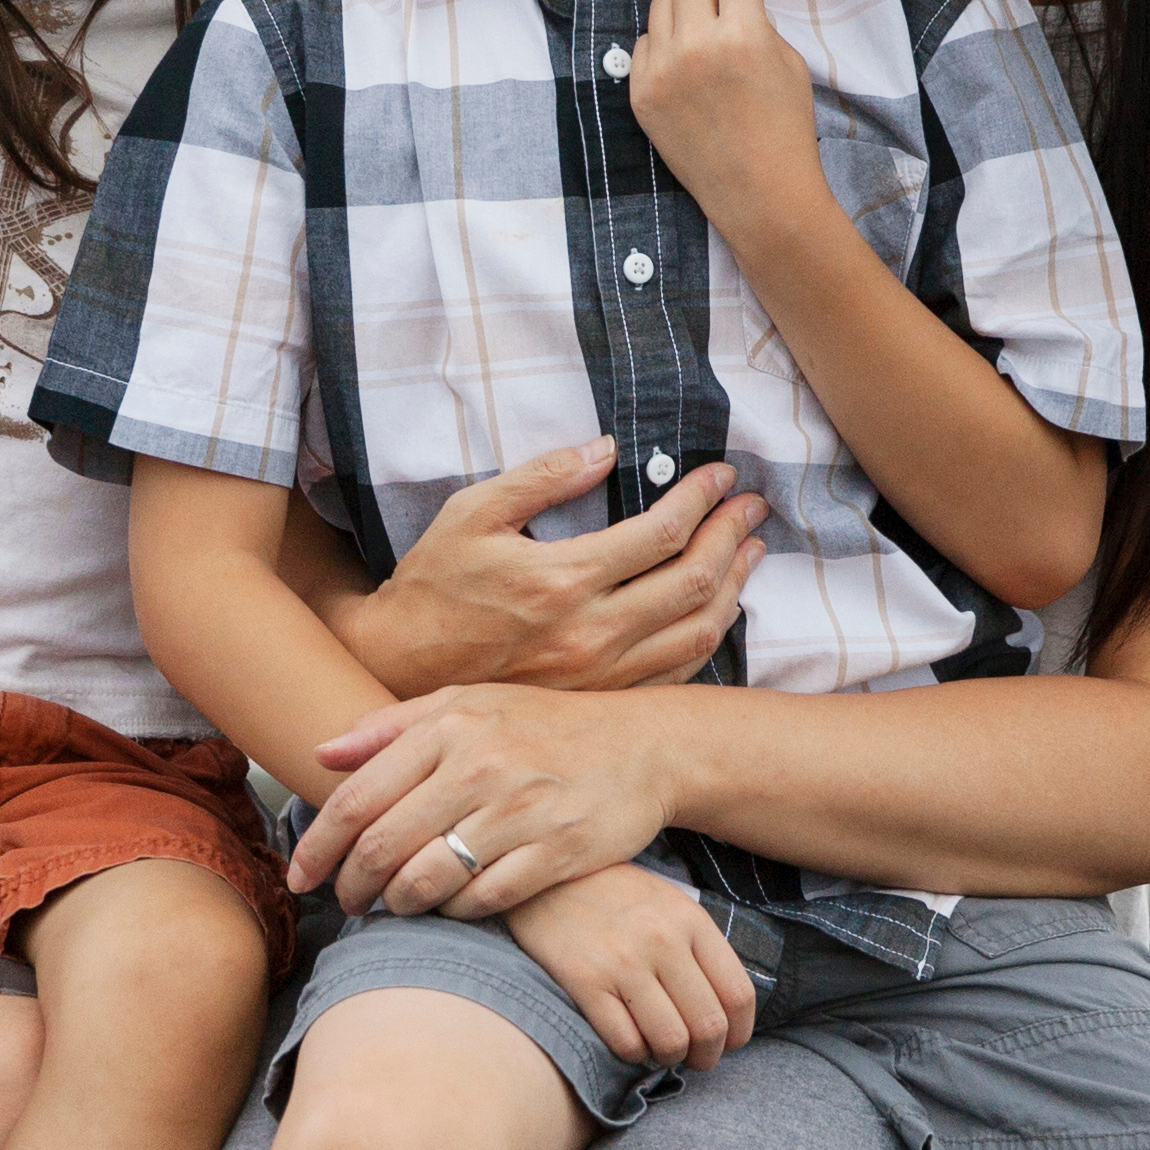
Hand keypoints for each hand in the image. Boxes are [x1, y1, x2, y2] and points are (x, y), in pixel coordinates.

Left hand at [290, 685, 682, 919]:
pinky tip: (449, 907)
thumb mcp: (469, 705)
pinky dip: (455, 912)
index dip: (319, 844)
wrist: (643, 747)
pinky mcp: (557, 852)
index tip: (300, 876)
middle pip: (385, 845)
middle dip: (353, 885)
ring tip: (394, 906)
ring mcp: (521, 811)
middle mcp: (482, 766)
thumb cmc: (544, 727)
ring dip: (400, 904)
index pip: (360, 797)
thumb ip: (392, 727)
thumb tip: (321, 754)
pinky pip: (483, 899)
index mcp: (451, 727)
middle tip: (346, 901)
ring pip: (429, 879)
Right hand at [325, 440, 762, 697]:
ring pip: (695, 633)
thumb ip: (543, 476)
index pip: (660, 533)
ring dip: (733, 586)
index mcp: (562, 579)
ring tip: (749, 550)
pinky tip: (716, 607)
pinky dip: (706, 634)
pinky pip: (674, 671)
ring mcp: (598, 675)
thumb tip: (607, 449)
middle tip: (752, 506)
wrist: (398, 668)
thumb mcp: (472, 513)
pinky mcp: (597, 700)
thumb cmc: (433, 585)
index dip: (702, 499)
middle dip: (733, 536)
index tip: (723, 477)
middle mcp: (589, 633)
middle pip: (693, 582)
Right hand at [504, 861, 754, 1070]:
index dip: (739, 1032)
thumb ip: (699, 949)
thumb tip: (725, 1010)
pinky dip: (634, 1054)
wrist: (542, 875)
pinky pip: (625, 1043)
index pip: (738, 994)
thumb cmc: (612, 895)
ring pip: (670, 1041)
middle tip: (696, 1058)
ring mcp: (622, 962)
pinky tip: (630, 1040)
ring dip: (670, 1057)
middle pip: (709, 1025)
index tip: (729, 1043)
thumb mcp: (668, 904)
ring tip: (660, 1050)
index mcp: (690, 920)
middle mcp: (662, 940)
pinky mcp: (584, 982)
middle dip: (707, 1055)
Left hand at [625, 0, 830, 238]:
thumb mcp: (786, 61)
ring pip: (662, 3)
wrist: (759, 193)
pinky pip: (644, 42)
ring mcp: (663, 71)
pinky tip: (686, 72)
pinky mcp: (640, 93)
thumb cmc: (783, 125)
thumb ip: (754, 17)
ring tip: (704, 40)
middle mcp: (699, 47)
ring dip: (683, 7)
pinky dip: (663, 45)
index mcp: (745, 35)